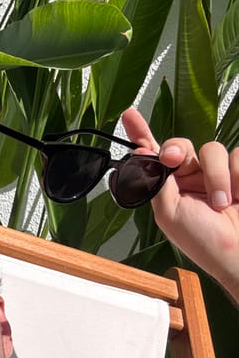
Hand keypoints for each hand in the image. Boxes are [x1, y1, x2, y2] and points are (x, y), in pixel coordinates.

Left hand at [122, 108, 238, 301]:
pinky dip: (237, 175)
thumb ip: (155, 183)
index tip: (129, 116)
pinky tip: (238, 196)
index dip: (141, 134)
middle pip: (180, 145)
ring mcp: (216, 174)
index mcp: (168, 187)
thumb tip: (142, 155)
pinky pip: (237, 154)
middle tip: (177, 159)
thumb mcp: (169, 214)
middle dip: (178, 150)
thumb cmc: (205, 242)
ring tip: (221, 202)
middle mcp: (190, 177)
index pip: (152, 156)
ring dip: (216, 176)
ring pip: (211, 150)